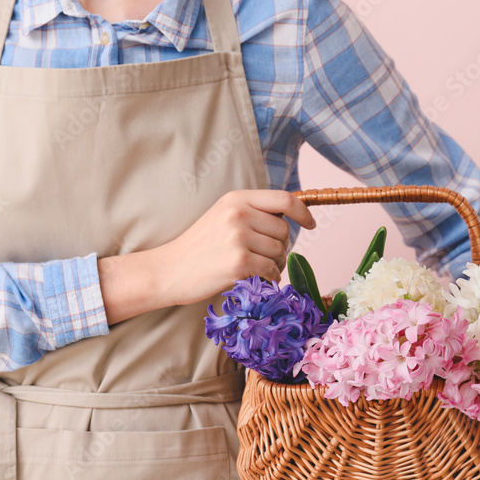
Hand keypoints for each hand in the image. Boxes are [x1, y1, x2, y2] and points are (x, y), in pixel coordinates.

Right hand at [152, 189, 316, 306]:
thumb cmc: (198, 248)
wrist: (169, 270)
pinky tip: (254, 280)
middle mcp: (238, 213)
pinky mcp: (238, 262)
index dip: (303, 212)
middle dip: (281, 248)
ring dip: (275, 265)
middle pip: (284, 230)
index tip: (311, 224)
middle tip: (264, 259)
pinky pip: (271, 270)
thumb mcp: (222, 217)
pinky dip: (269, 278)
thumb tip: (290, 220)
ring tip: (256, 269)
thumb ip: (252, 213)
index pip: (283, 199)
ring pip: (280, 252)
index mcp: (236, 199)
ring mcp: (238, 237)